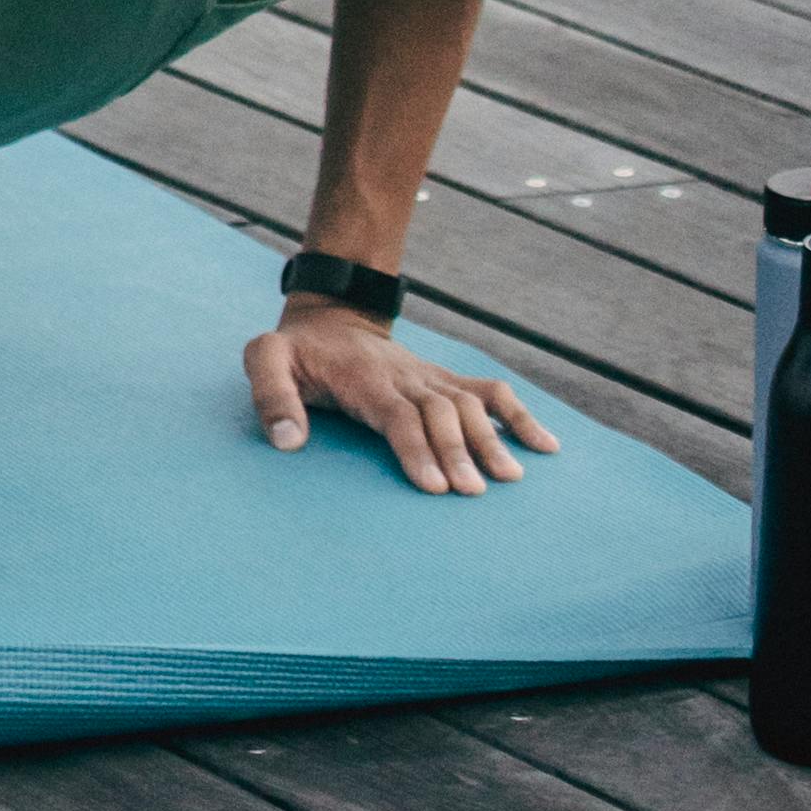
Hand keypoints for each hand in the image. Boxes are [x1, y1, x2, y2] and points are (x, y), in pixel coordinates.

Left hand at [244, 297, 557, 493]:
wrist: (331, 316)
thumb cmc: (296, 350)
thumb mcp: (264, 358)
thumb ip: (271, 396)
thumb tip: (288, 442)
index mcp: (364, 376)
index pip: (396, 413)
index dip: (416, 447)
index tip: (434, 486)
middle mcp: (405, 375)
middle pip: (439, 412)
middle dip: (457, 451)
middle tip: (472, 493)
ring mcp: (430, 376)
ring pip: (469, 403)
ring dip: (490, 439)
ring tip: (509, 479)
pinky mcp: (445, 380)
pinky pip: (489, 391)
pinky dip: (520, 416)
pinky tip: (546, 446)